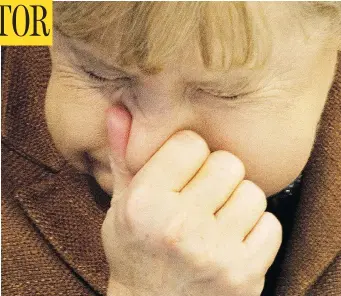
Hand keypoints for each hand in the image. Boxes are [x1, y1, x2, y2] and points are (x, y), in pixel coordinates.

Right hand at [101, 105, 281, 295]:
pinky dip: (255, 228)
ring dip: (236, 201)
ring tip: (215, 218)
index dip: (187, 154)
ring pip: (252, 192)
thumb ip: (123, 156)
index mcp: (145, 204)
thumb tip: (119, 110)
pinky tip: (231, 238)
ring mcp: (216, 253)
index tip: (181, 172)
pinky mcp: (245, 275)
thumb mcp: (120, 204)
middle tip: (200, 196)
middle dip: (215, 175)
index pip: (190, 143)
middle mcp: (180, 227)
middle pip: (227, 163)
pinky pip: (269, 224)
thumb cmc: (135, 251)